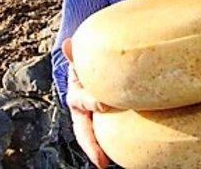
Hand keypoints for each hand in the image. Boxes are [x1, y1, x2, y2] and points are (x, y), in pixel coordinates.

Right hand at [62, 38, 110, 168]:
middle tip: (101, 161)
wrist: (94, 63)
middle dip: (92, 145)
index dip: (92, 102)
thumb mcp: (86, 55)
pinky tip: (133, 155)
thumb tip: (67, 44)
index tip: (105, 105)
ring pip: (94, 136)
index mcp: (77, 94)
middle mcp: (82, 111)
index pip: (82, 100)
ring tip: (108, 164)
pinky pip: (111, 133)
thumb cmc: (92, 59)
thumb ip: (79, 53)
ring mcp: (92, 118)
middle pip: (84, 130)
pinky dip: (119, 143)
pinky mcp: (105, 121)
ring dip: (100, 150)